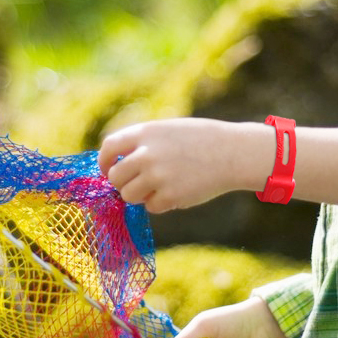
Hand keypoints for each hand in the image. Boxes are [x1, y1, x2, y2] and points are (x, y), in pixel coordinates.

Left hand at [97, 118, 271, 213]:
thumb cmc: (202, 140)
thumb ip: (143, 143)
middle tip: (138, 183)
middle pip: (116, 177)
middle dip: (123, 183)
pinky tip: (178, 191)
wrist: (233, 152)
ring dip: (140, 195)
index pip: (108, 147)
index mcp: (145, 133)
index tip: (108, 170)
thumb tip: (116, 165)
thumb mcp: (169, 130)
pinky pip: (151, 207)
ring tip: (159, 187)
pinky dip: (160, 203)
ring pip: (129, 195)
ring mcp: (157, 176)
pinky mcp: (169, 196)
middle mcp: (147, 154)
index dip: (104, 162)